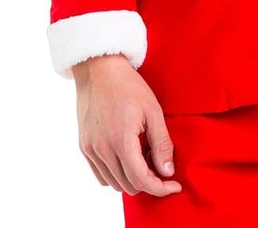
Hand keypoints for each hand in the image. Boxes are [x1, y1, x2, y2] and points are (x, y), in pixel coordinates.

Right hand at [73, 54, 182, 197]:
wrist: (99, 68)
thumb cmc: (128, 85)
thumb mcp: (153, 111)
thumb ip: (161, 143)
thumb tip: (167, 171)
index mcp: (121, 141)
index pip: (142, 180)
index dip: (160, 188)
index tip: (174, 185)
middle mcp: (102, 150)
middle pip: (128, 185)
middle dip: (148, 182)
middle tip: (161, 164)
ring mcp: (90, 149)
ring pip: (113, 183)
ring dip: (132, 179)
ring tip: (144, 157)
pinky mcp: (84, 146)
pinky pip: (100, 175)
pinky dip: (115, 174)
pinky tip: (127, 157)